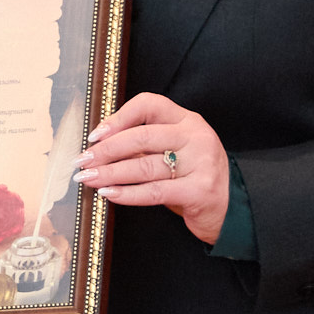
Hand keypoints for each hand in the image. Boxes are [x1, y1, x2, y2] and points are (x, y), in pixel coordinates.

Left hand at [75, 92, 231, 244]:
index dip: (118, 117)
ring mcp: (201, 163)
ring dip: (110, 173)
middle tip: (83, 161)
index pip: (149, 104)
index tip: (96, 135)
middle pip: (142, 137)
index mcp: (187, 120)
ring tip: (88, 179)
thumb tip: (99, 147)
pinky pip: (154, 191)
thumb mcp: (176, 152)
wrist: (231, 208)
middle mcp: (196, 136)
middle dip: (106, 150)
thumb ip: (147, 145)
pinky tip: (109, 194)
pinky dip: (127, 194)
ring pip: (144, 166)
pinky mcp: (200, 190)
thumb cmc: (193, 178)